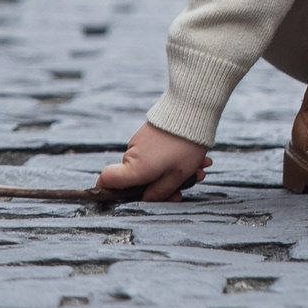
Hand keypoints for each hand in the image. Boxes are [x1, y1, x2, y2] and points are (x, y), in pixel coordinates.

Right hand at [96, 122, 210, 201]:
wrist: (192, 109)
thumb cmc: (185, 145)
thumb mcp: (178, 175)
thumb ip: (160, 192)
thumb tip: (146, 199)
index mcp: (135, 169)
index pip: (105, 180)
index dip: (110, 190)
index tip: (130, 195)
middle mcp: (132, 154)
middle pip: (139, 177)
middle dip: (165, 182)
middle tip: (192, 179)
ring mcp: (140, 142)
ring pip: (153, 164)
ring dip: (176, 168)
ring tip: (202, 165)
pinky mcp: (149, 133)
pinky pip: (158, 152)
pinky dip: (174, 156)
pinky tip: (197, 156)